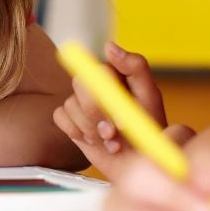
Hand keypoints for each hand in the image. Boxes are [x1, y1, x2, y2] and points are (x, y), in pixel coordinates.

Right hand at [53, 42, 168, 177]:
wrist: (139, 164)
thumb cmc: (148, 133)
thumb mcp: (149, 99)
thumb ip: (135, 68)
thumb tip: (109, 46)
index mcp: (117, 75)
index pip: (100, 71)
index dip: (107, 96)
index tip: (121, 121)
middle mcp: (96, 84)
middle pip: (80, 83)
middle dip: (96, 114)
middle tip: (113, 135)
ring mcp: (80, 101)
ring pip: (70, 104)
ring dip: (91, 129)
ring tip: (111, 143)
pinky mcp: (69, 117)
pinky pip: (60, 116)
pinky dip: (76, 131)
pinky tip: (94, 141)